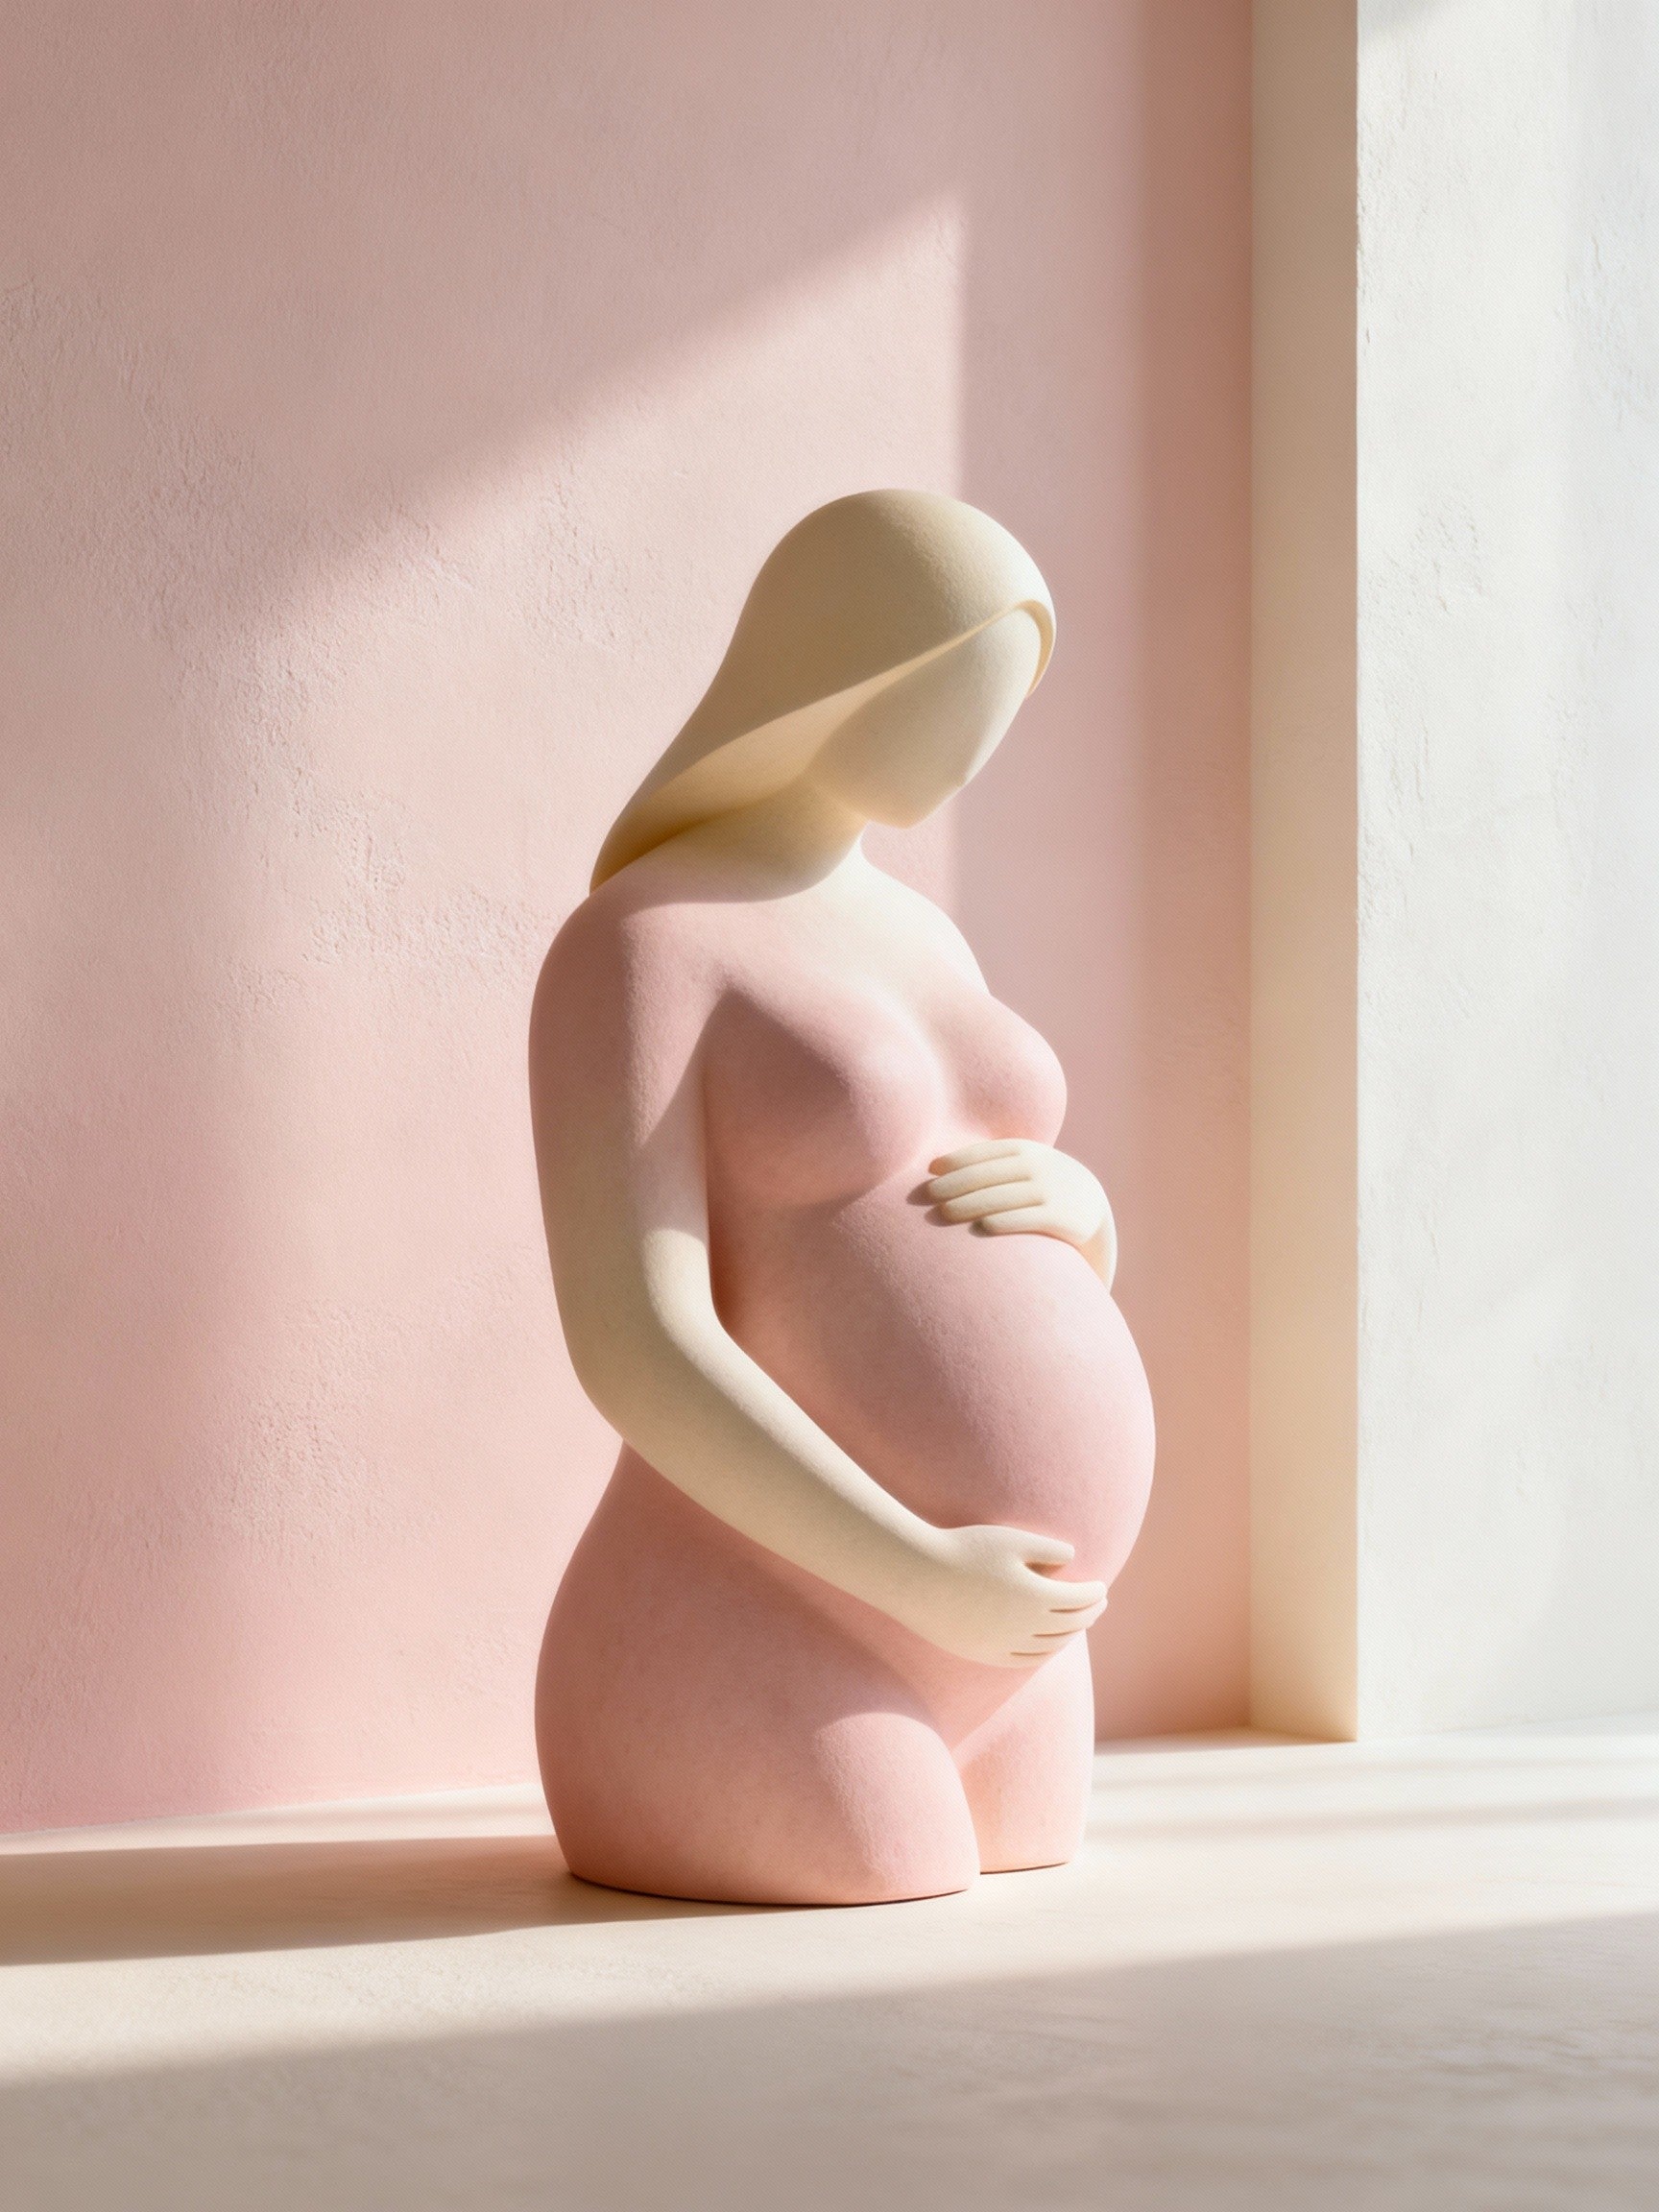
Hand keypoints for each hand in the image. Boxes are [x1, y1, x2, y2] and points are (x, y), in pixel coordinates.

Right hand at [894, 1523, 1107, 1668]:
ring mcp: (1004, 1645)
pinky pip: (1025, 1659)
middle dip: (1089, 1614)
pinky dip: (1044, 1652)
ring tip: (1077, 1624)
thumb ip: (1047, 1549)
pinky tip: (1047, 1644)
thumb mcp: (1011, 1540)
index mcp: (1037, 1597)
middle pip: (1070, 1626)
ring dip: (1069, 1636)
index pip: (1079, 1601)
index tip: (1101, 1586)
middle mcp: (1026, 1627)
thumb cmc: (965, 1549)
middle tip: (1098, 1604)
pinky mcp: (985, 1654)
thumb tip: (1073, 1559)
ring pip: (1050, 1647)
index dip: (1094, 1593)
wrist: (917, 1577)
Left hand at [924, 1139, 1116, 1287]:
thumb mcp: (1024, 1168)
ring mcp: (1055, 1191)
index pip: (986, 1152)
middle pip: (991, 1174)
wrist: (1093, 1215)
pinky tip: (982, 1227)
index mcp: (1028, 1150)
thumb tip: (935, 1166)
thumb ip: (993, 1164)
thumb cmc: (1041, 1191)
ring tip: (945, 1213)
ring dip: (972, 1203)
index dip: (957, 1159)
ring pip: (1006, 1196)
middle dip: (957, 1182)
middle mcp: (1042, 1166)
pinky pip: (1031, 1218)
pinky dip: (1006, 1221)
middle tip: (929, 1195)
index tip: (931, 1171)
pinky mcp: (1065, 1218)